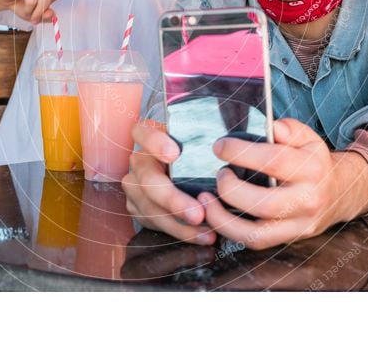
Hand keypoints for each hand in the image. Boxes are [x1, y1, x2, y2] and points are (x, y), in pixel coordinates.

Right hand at [122, 121, 215, 244]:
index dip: (155, 143)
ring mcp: (135, 186)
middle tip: (197, 213)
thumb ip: (204, 143)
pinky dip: (180, 232)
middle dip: (173, 199)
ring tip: (207, 231)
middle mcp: (139, 161)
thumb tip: (231, 155)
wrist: (181, 171)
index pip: (143, 132)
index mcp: (149, 136)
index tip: (174, 155)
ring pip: (151, 208)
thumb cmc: (196, 152)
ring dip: (180, 224)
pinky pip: (156, 223)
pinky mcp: (138, 208)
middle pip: (148, 179)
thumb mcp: (197, 141)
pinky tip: (201, 236)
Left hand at [198, 118, 367, 250]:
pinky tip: (217, 215)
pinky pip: (256, 242)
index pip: (274, 160)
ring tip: (206, 200)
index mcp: (311, 169)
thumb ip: (290, 129)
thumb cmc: (313, 162)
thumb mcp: (308, 138)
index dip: (241, 152)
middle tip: (219, 173)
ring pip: (256, 233)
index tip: (220, 146)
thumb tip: (272, 127)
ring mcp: (299, 224)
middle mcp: (307, 200)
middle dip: (230, 189)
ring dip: (223, 218)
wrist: (339, 193)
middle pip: (263, 203)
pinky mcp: (290, 239)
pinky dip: (231, 232)